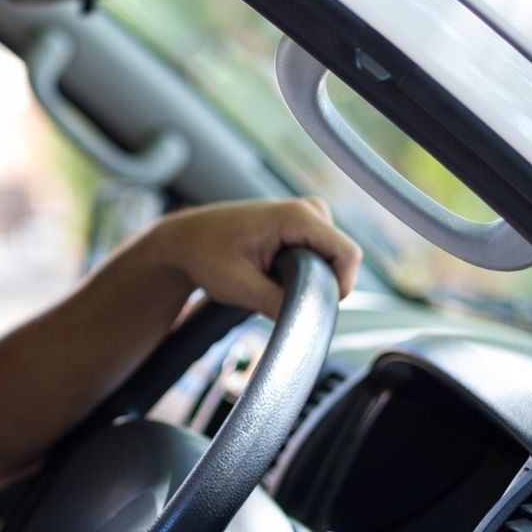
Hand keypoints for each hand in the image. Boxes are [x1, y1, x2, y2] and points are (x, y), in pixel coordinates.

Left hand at [147, 197, 362, 317]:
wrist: (184, 240)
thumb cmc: (205, 255)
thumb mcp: (238, 286)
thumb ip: (276, 303)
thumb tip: (305, 322)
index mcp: (296, 215)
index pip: (347, 254)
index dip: (341, 287)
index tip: (313, 307)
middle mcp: (308, 209)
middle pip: (342, 258)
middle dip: (319, 284)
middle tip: (278, 293)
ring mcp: (307, 215)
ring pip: (332, 259)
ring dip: (309, 279)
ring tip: (268, 279)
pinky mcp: (303, 225)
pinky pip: (322, 256)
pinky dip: (303, 272)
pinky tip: (272, 272)